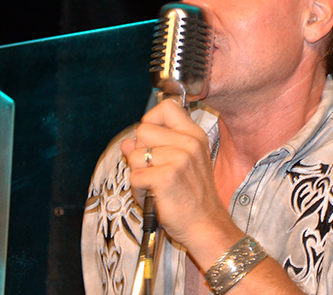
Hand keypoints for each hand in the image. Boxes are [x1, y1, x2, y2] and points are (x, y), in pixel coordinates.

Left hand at [120, 99, 230, 250]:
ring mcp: (178, 159)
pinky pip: (134, 176)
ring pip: (135, 154)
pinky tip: (152, 196)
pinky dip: (138, 190)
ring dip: (137, 174)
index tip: (153, 138)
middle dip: (140, 151)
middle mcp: (188, 143)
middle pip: (143, 129)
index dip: (151, 120)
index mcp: (194, 135)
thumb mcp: (183, 163)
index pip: (167, 107)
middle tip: (153, 170)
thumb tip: (127, 143)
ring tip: (154, 186)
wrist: (205, 225)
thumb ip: (157, 146)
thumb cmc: (194, 197)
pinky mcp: (166, 177)